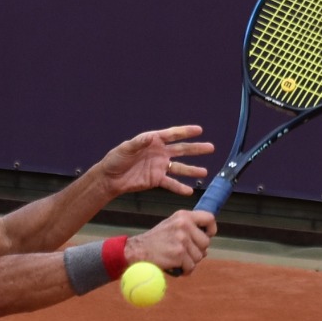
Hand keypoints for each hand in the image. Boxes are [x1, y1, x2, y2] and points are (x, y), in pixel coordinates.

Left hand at [94, 126, 212, 199]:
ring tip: (205, 171)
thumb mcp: (126, 148)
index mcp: (153, 141)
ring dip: (192, 170)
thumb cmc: (116, 159)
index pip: (172, 135)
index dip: (186, 132)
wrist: (110, 178)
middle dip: (196, 149)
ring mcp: (160, 166)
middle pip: (181, 150)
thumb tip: (151, 137)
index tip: (199, 130)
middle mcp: (159, 152)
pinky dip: (180, 187)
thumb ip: (139, 143)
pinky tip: (190, 190)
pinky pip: (171, 183)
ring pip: (180, 168)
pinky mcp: (156, 180)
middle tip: (211, 148)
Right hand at [128, 210, 217, 275]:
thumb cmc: (156, 240)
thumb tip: (207, 242)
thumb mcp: (172, 225)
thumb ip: (189, 228)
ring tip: (178, 259)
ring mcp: (182, 239)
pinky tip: (177, 267)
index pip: (209, 218)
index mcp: (183, 216)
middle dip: (198, 251)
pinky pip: (191, 266)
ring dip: (190, 261)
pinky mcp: (179, 253)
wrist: (137, 251)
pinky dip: (185, 270)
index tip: (206, 236)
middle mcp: (184, 225)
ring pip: (200, 256)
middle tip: (185, 253)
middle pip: (206, 242)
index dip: (211, 229)